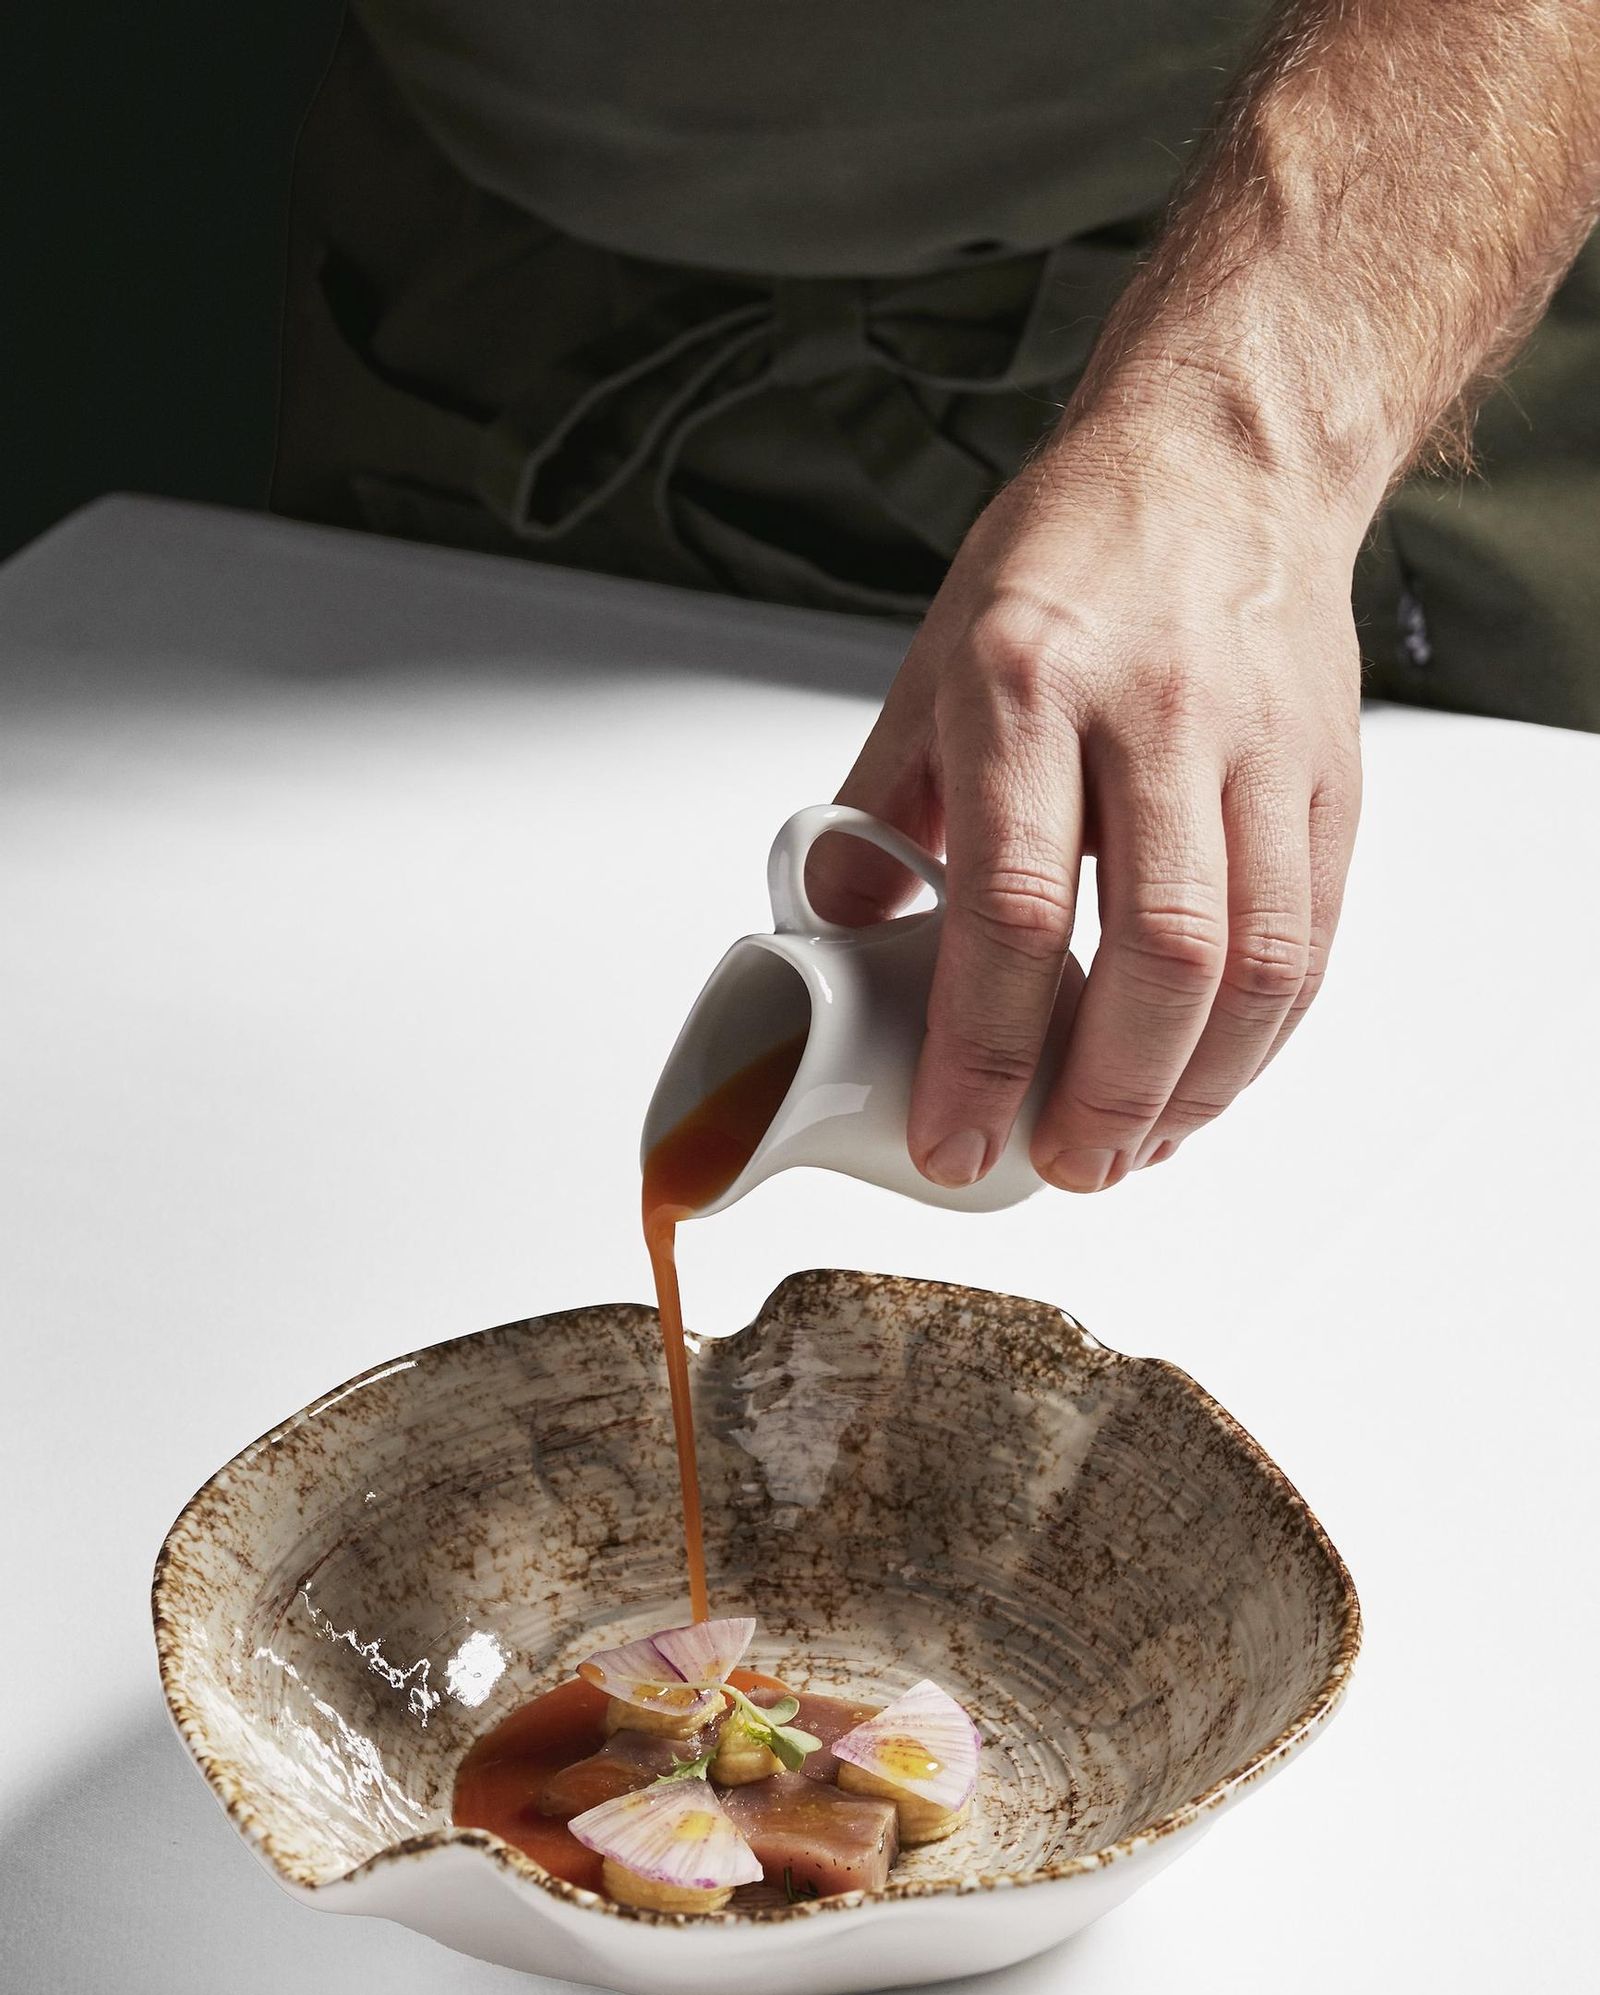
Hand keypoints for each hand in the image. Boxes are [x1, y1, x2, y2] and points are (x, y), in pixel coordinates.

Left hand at [807, 412, 1367, 1192]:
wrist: (1223, 458)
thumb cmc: (1072, 560)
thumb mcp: (934, 665)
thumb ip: (882, 813)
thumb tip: (832, 942)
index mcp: (1027, 687)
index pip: (1010, 908)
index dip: (983, 1051)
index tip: (952, 1140)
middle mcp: (1155, 717)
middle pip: (1156, 953)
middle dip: (1104, 1097)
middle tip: (1059, 1170)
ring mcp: (1257, 748)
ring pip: (1256, 962)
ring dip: (1194, 1091)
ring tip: (1131, 1149)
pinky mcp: (1328, 778)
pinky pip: (1311, 940)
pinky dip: (1259, 1040)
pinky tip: (1204, 1083)